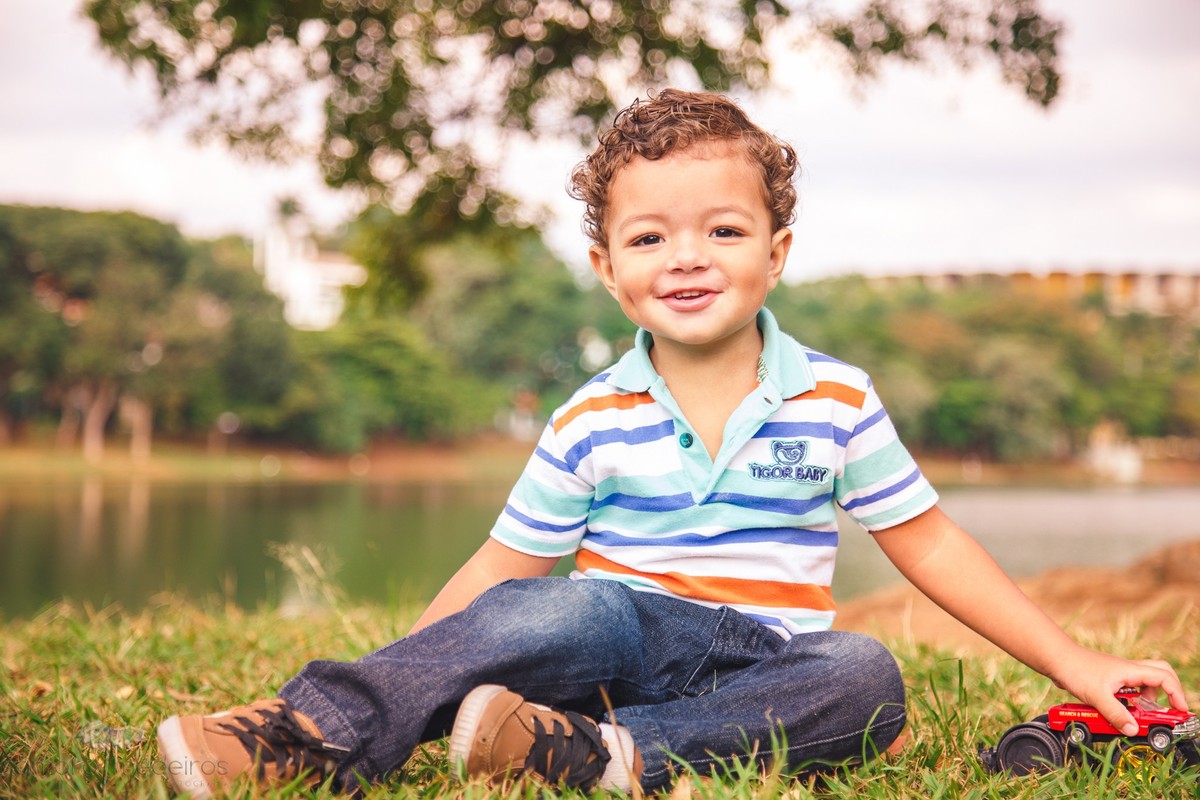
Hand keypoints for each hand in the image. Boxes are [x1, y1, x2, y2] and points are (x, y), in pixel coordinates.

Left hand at [1049, 646, 1187, 735]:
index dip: (1177, 694)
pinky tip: (1118, 710)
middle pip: (1160, 675)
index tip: (1179, 710)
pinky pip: (1127, 689)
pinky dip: (1128, 701)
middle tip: (1163, 711)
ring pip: (1143, 683)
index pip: (1165, 678)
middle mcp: (1128, 670)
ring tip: (1136, 715)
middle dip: (1167, 693)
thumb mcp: (1097, 696)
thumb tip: (1132, 729)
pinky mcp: (1108, 679)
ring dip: (1144, 699)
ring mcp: (1118, 673)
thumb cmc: (1075, 669)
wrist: (1055, 658)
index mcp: (1130, 670)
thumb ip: (1115, 714)